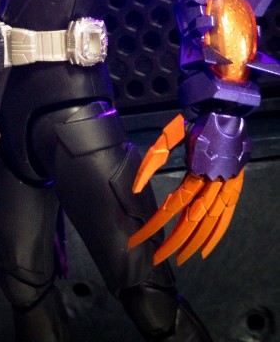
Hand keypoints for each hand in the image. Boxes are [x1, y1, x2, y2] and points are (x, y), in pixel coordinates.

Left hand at [128, 114, 244, 265]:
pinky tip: (204, 250)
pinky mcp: (234, 188)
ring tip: (178, 258)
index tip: (138, 239)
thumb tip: (135, 188)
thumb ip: (151, 161)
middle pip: (191, 221)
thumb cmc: (194, 123)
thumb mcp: (169, 137)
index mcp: (196, 172)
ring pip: (209, 224)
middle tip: (156, 257)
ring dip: (193, 244)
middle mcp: (213, 184)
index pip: (171, 207)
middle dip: (172, 242)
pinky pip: (226, 218)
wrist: (225, 111)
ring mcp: (226, 188)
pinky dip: (215, 236)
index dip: (154, 225)